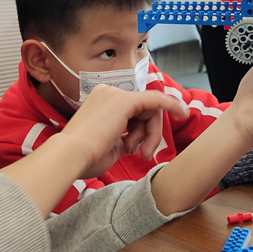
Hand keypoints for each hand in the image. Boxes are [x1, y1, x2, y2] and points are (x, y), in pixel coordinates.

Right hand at [61, 85, 188, 176]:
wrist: (71, 155)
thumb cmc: (84, 157)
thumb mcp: (107, 147)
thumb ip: (121, 140)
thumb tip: (131, 142)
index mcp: (99, 103)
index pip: (131, 113)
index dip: (142, 130)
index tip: (147, 147)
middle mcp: (106, 94)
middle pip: (142, 110)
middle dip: (149, 133)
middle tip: (145, 154)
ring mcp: (115, 95)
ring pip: (149, 110)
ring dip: (150, 134)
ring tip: (140, 152)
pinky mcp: (125, 101)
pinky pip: (156, 99)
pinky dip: (171, 105)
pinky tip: (182, 113)